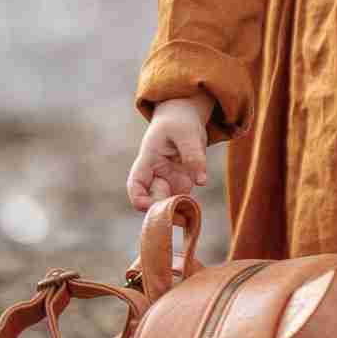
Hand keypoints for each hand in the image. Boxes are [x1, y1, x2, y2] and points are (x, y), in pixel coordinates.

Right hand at [127, 96, 212, 211]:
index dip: (139, 200)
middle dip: (162, 213)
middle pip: (152, 199)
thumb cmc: (180, 121)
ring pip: (167, 204)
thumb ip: (194, 155)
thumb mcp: (187, 133)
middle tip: (181, 220)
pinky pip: (181, 201)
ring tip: (189, 221)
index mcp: (148, 160)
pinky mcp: (182, 182)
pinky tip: (194, 216)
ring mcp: (168, 179)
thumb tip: (201, 182)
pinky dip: (187, 210)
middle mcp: (155, 174)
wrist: (183, 116)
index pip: (135, 185)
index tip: (150, 208)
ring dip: (176, 215)